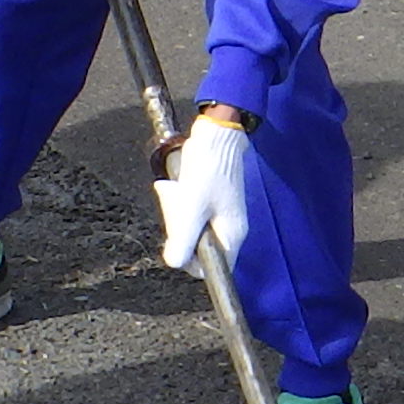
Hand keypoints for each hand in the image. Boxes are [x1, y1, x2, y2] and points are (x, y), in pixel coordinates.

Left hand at [157, 105, 253, 272]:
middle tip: (175, 206)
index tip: (178, 241)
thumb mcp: (191, 208)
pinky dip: (178, 201)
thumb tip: (174, 264)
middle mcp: (228, 228)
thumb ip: (183, 240)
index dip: (191, 261)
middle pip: (197, 247)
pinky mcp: (209, 201)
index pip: (213, 269)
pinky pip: (189, 212)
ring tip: (173, 191)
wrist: (216, 135)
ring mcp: (219, 213)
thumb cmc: (208, 170)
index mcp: (231, 235)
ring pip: (190, 228)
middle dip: (178, 230)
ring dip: (175, 212)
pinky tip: (174, 186)